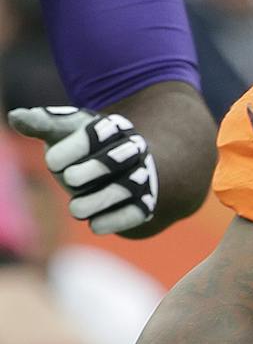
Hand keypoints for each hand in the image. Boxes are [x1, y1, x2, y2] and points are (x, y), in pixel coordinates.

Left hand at [8, 107, 159, 234]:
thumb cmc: (81, 149)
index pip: (97, 132)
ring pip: (128, 187)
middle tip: (69, 180)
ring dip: (101, 200)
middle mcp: (133, 149)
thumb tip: (17, 118)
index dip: (74, 148)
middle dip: (94, 170)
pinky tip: (94, 225)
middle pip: (118, 158)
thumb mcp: (63, 131)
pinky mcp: (145, 202)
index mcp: (112, 126)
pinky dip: (116, 220)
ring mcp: (142, 176)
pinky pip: (137, 212)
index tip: (51, 162)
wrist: (112, 172)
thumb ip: (41, 124)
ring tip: (75, 210)